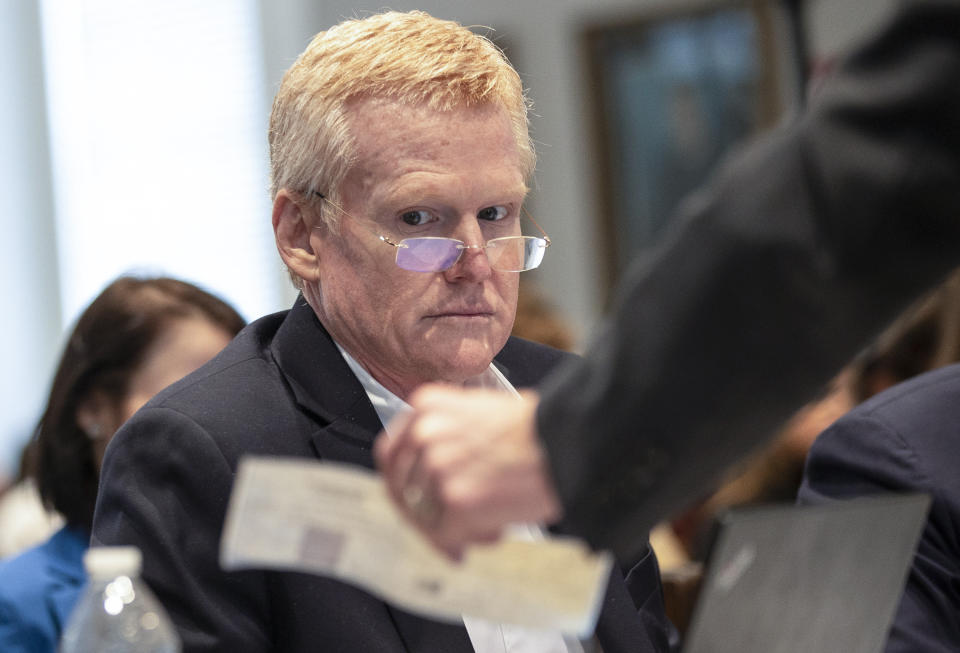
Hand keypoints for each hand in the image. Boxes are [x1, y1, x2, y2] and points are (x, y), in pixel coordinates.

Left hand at [374, 384, 562, 559]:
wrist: (568, 440)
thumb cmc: (537, 428)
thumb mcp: (479, 412)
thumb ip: (447, 436)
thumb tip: (432, 476)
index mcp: (427, 407)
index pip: (391, 454)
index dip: (401, 483)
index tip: (412, 501)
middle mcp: (424, 434)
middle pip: (403, 490)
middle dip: (423, 513)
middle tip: (445, 528)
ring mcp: (437, 469)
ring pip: (426, 517)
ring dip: (454, 528)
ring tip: (491, 522)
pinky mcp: (455, 500)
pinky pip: (447, 536)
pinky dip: (470, 540)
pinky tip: (497, 529)